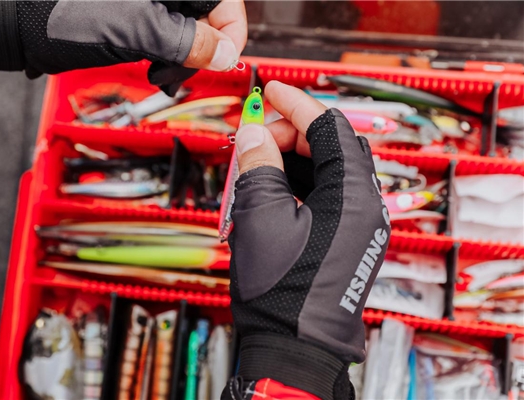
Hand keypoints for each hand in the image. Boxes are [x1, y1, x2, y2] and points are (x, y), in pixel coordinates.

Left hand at [16, 0, 245, 91]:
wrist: (20, 25)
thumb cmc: (63, 17)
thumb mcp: (134, 31)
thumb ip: (186, 40)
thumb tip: (226, 53)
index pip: (223, 0)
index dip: (230, 31)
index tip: (220, 60)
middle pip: (208, 16)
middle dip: (200, 48)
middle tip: (177, 71)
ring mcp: (152, 2)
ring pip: (190, 29)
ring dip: (182, 58)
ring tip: (159, 74)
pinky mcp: (139, 15)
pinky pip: (170, 36)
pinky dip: (167, 57)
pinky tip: (152, 69)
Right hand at [228, 81, 389, 397]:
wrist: (294, 349)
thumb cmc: (280, 292)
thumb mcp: (259, 218)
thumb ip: (257, 166)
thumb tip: (251, 134)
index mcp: (351, 196)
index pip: (328, 128)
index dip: (296, 104)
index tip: (269, 90)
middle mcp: (364, 207)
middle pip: (331, 146)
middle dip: (289, 134)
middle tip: (251, 139)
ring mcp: (358, 225)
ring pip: (326, 171)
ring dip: (290, 160)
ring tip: (253, 167)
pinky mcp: (346, 240)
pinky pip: (324, 197)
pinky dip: (296, 185)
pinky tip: (268, 191)